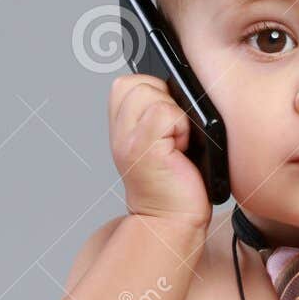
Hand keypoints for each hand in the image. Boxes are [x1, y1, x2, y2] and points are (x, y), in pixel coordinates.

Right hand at [109, 73, 211, 234]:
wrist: (172, 220)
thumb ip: (160, 108)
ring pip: (153, 93)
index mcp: (122, 119)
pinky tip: (178, 152)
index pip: (135, 79)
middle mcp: (118, 126)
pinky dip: (180, 129)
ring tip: (175, 145)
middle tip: (171, 139)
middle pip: (141, 81)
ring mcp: (125, 136)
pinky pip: (166, 112)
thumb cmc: (176, 182)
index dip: (159, 98)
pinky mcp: (141, 147)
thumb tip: (179, 82)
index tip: (165, 130)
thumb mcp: (165, 137)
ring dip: (174, 117)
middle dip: (165, 104)